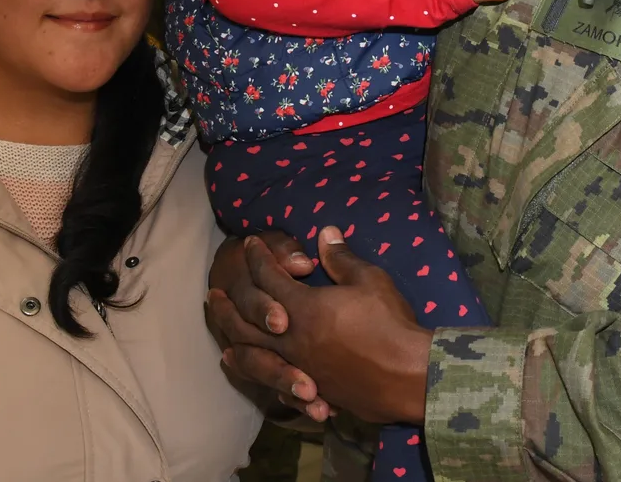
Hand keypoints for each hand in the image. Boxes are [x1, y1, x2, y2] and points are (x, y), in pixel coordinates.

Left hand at [219, 227, 430, 425]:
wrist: (406, 376)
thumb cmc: (390, 323)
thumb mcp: (369, 280)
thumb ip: (341, 258)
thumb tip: (325, 232)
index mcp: (304, 307)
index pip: (270, 277)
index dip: (259, 257)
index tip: (250, 243)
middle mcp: (292, 338)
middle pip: (247, 318)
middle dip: (229, 302)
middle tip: (214, 292)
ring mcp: (298, 366)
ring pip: (252, 353)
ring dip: (232, 337)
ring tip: (221, 330)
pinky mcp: (310, 388)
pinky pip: (271, 379)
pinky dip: (253, 370)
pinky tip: (249, 368)